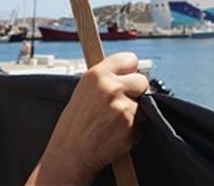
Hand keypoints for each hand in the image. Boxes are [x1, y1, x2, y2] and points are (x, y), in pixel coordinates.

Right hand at [29, 52, 146, 184]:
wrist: (69, 154)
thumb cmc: (74, 125)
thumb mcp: (84, 91)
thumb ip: (106, 79)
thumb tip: (128, 73)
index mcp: (97, 74)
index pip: (129, 59)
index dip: (131, 71)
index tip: (129, 77)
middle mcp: (111, 87)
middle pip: (142, 81)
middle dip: (137, 92)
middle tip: (123, 103)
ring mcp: (122, 106)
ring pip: (144, 105)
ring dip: (135, 114)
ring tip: (113, 122)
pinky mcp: (130, 126)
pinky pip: (142, 125)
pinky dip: (133, 131)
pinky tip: (115, 134)